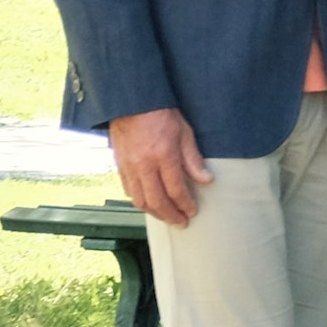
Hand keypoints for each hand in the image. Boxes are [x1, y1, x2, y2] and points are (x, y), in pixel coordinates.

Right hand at [109, 107, 211, 226]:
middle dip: (170, 215)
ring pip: (139, 200)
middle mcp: (144, 166)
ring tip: (167, 216)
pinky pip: (128, 190)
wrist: (131, 103)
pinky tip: (149, 204)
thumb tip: (206, 180)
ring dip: (154, 212)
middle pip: (156, 200)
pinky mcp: (120, 165)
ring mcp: (129, 167)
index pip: (175, 190)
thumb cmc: (162, 115)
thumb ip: (193, 159)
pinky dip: (139, 201)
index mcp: (163, 157)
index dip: (185, 204)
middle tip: (181, 222)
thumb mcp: (185, 133)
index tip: (193, 211)